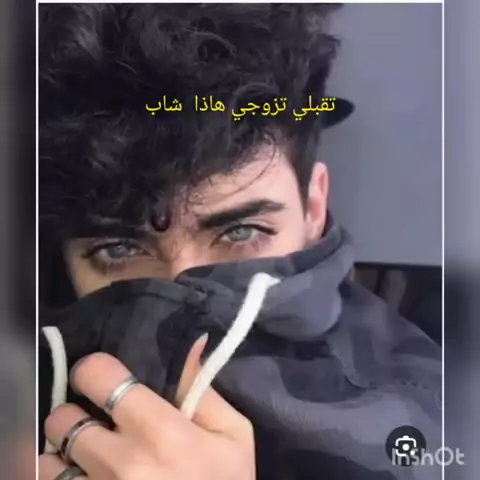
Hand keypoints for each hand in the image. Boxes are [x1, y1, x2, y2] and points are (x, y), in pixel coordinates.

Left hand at [39, 335, 254, 479]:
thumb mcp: (233, 435)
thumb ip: (203, 388)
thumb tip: (190, 343)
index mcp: (162, 433)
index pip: (100, 377)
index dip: (96, 370)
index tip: (105, 377)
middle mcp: (121, 464)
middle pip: (64, 418)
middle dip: (78, 413)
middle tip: (100, 420)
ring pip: (48, 458)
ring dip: (65, 451)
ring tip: (88, 455)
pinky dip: (60, 478)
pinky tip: (83, 477)